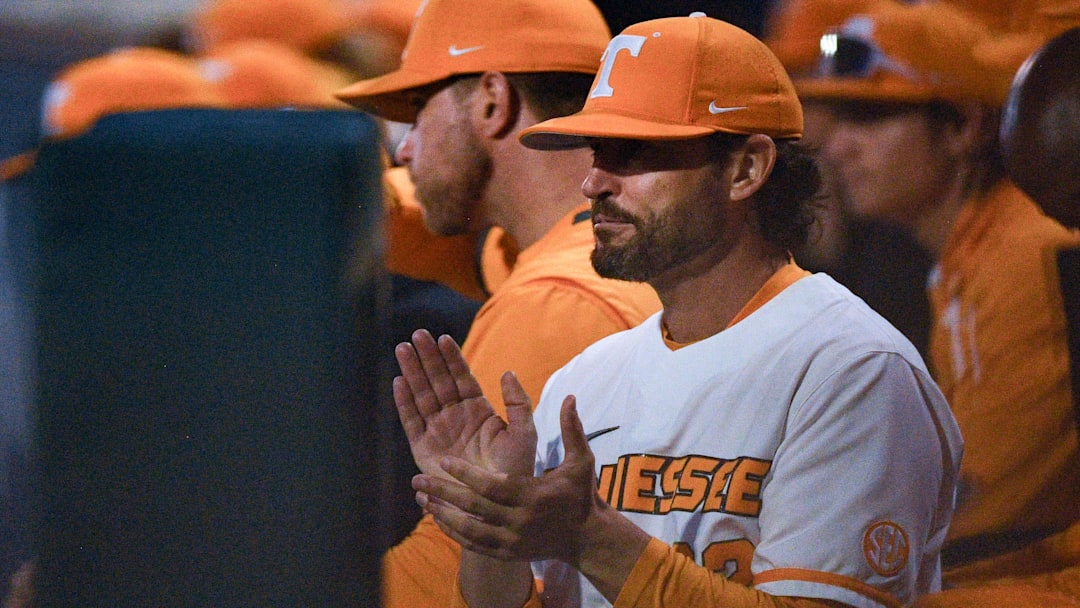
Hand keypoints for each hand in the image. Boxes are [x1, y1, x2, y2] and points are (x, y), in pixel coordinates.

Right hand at [394, 329, 535, 481]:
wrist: (495, 505)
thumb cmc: (514, 472)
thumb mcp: (524, 434)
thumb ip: (518, 404)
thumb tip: (507, 372)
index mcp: (478, 410)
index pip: (462, 377)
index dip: (452, 358)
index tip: (443, 338)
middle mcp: (455, 417)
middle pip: (438, 381)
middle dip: (428, 357)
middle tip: (418, 334)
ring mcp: (438, 431)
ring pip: (422, 395)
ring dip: (413, 372)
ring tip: (403, 349)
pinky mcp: (423, 449)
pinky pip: (411, 421)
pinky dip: (404, 402)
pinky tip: (399, 382)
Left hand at [414, 395, 601, 564]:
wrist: (587, 539)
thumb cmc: (581, 495)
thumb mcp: (581, 461)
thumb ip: (572, 429)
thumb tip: (570, 396)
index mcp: (533, 497)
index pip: (492, 486)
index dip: (466, 474)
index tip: (444, 460)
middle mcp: (519, 522)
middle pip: (474, 508)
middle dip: (443, 493)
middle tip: (417, 479)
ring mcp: (512, 542)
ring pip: (468, 529)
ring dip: (442, 513)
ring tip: (421, 497)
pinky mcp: (507, 554)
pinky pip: (473, 545)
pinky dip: (453, 532)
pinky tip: (436, 518)